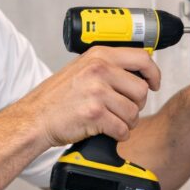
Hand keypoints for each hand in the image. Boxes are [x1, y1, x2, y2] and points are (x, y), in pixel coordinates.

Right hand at [16, 46, 160, 147]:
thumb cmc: (57, 98)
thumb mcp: (82, 69)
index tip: (155, 83)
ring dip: (126, 122)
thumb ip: (108, 67)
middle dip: (136, 105)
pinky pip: (123, 128)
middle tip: (121, 109)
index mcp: (98, 55)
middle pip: (141, 90)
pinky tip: (105, 130)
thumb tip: (139, 72)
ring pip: (134, 112)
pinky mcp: (95, 114)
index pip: (142, 58)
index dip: (154, 73)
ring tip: (110, 121)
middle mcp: (99, 70)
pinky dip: (118, 134)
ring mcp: (97, 91)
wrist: (35, 118)